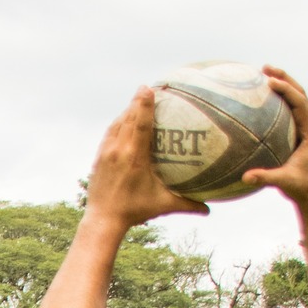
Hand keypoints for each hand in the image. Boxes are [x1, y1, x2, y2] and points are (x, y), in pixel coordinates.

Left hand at [84, 88, 209, 231]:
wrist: (102, 220)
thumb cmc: (134, 212)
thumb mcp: (162, 206)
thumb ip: (186, 204)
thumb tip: (208, 210)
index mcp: (135, 158)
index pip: (140, 124)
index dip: (144, 104)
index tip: (149, 88)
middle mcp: (119, 151)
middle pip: (128, 117)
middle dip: (137, 100)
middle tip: (149, 87)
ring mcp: (107, 153)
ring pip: (117, 123)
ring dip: (128, 110)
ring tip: (138, 98)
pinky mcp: (99, 157)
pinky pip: (110, 133)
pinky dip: (118, 123)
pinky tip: (124, 118)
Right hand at [240, 68, 307, 209]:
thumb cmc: (301, 187)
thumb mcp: (284, 183)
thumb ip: (266, 178)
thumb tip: (245, 178)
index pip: (300, 102)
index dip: (286, 90)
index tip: (270, 82)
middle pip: (299, 93)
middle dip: (283, 78)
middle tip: (265, 68)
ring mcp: (305, 127)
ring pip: (294, 99)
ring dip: (281, 85)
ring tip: (262, 75)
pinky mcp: (298, 132)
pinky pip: (286, 111)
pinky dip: (275, 102)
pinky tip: (258, 100)